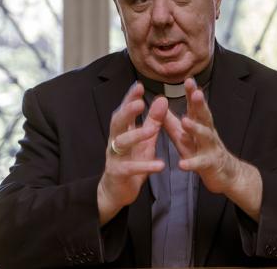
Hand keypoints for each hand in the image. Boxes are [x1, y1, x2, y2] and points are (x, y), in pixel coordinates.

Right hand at [97, 82, 167, 224]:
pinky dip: (145, 166)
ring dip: (137, 136)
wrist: (116, 191)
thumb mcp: (145, 140)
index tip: (138, 85)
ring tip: (153, 130)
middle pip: (118, 123)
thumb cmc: (132, 160)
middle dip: (127, 112)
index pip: (124, 110)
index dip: (130, 98)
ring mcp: (114, 157)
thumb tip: (162, 98)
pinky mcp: (118, 173)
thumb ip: (153, 121)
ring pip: (122, 144)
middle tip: (139, 102)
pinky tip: (159, 165)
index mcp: (122, 130)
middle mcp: (115, 141)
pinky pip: (131, 168)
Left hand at [163, 78, 240, 193]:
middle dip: (199, 104)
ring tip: (185, 120)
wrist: (226, 174)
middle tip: (196, 91)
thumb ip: (171, 122)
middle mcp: (207, 133)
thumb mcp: (184, 137)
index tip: (188, 79)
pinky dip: (191, 163)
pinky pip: (200, 163)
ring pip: (205, 136)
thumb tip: (159, 104)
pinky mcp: (209, 165)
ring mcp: (210, 148)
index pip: (195, 106)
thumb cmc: (201, 152)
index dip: (192, 93)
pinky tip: (182, 164)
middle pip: (204, 116)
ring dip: (195, 128)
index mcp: (200, 125)